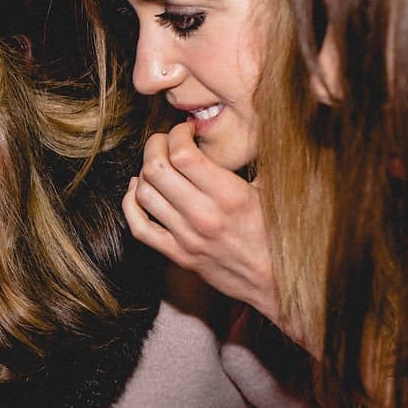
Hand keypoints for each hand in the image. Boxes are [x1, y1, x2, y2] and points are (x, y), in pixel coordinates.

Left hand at [124, 122, 279, 321]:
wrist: (276, 281)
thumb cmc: (276, 232)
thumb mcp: (271, 190)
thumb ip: (256, 159)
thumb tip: (250, 126)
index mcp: (229, 194)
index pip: (182, 153)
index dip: (177, 134)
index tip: (185, 130)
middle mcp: (203, 215)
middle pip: (156, 169)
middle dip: (155, 146)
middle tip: (164, 141)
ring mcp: (186, 237)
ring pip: (144, 194)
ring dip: (144, 172)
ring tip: (156, 164)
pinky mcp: (177, 255)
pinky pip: (139, 227)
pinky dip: (130, 204)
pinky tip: (136, 190)